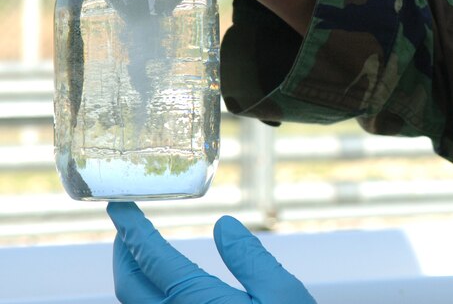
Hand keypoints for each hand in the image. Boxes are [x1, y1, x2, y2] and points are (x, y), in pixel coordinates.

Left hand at [107, 202, 316, 303]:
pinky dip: (149, 301)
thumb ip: (250, 258)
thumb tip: (222, 225)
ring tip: (142, 258)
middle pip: (129, 286)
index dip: (133, 228)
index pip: (152, 258)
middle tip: (126, 229)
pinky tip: (165, 295)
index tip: (121, 207)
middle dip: (123, 253)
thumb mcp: (283, 294)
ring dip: (133, 279)